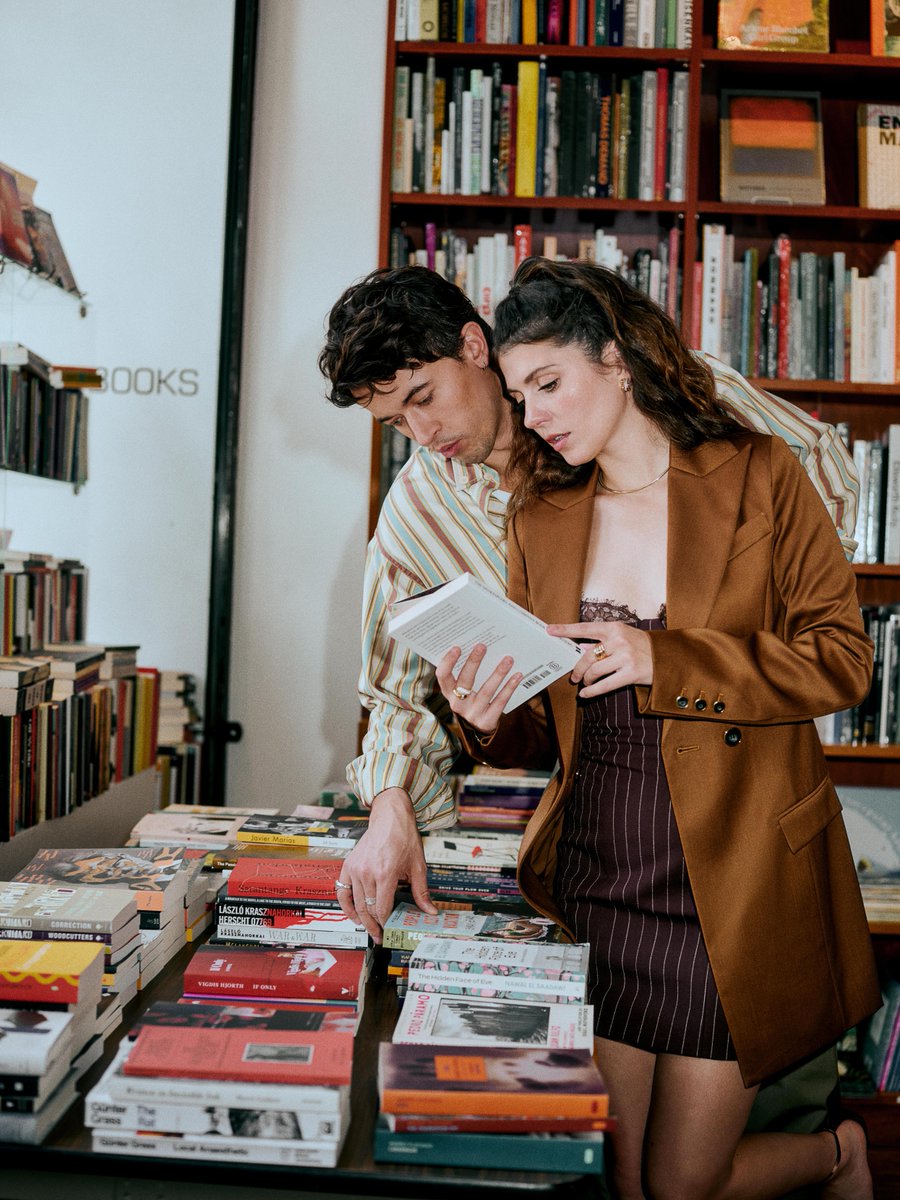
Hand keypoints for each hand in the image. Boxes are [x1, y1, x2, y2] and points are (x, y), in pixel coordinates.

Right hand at [333, 788, 434, 943]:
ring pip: (356, 903)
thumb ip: (421, 892)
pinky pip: (342, 891)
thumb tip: (430, 911)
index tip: (390, 930)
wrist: (390, 817)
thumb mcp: (418, 865)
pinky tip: (353, 915)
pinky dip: (346, 905)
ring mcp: (356, 869)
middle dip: (374, 926)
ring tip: (370, 929)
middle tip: (380, 936)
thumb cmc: (404, 837)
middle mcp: (367, 872)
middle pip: (368, 909)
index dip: (385, 923)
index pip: (381, 908)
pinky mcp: (349, 865)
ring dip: (362, 919)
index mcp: (385, 873)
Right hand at [435, 643, 522, 733]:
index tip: (457, 648)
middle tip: (482, 646)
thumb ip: (466, 673)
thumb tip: (478, 647)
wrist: (477, 731)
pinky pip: (500, 702)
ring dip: (498, 673)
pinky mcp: (487, 721)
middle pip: (465, 682)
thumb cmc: (470, 701)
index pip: (443, 677)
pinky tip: (517, 676)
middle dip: (473, 662)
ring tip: (508, 659)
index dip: (448, 662)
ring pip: (486, 691)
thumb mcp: (462, 690)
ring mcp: (472, 714)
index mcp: (449, 693)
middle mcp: (458, 704)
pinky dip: (509, 688)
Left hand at [545, 620, 653, 697]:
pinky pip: (604, 685)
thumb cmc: (642, 646)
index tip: (550, 630)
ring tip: (585, 683)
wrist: (667, 658)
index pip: (585, 628)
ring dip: (586, 680)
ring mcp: (625, 657)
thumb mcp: (623, 637)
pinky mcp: (630, 673)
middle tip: (574, 676)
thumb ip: (602, 642)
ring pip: (594, 671)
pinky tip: (586, 694)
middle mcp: (619, 640)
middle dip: (577, 669)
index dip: (565, 630)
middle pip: (587, 656)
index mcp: (614, 628)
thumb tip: (581, 646)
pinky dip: (592, 691)